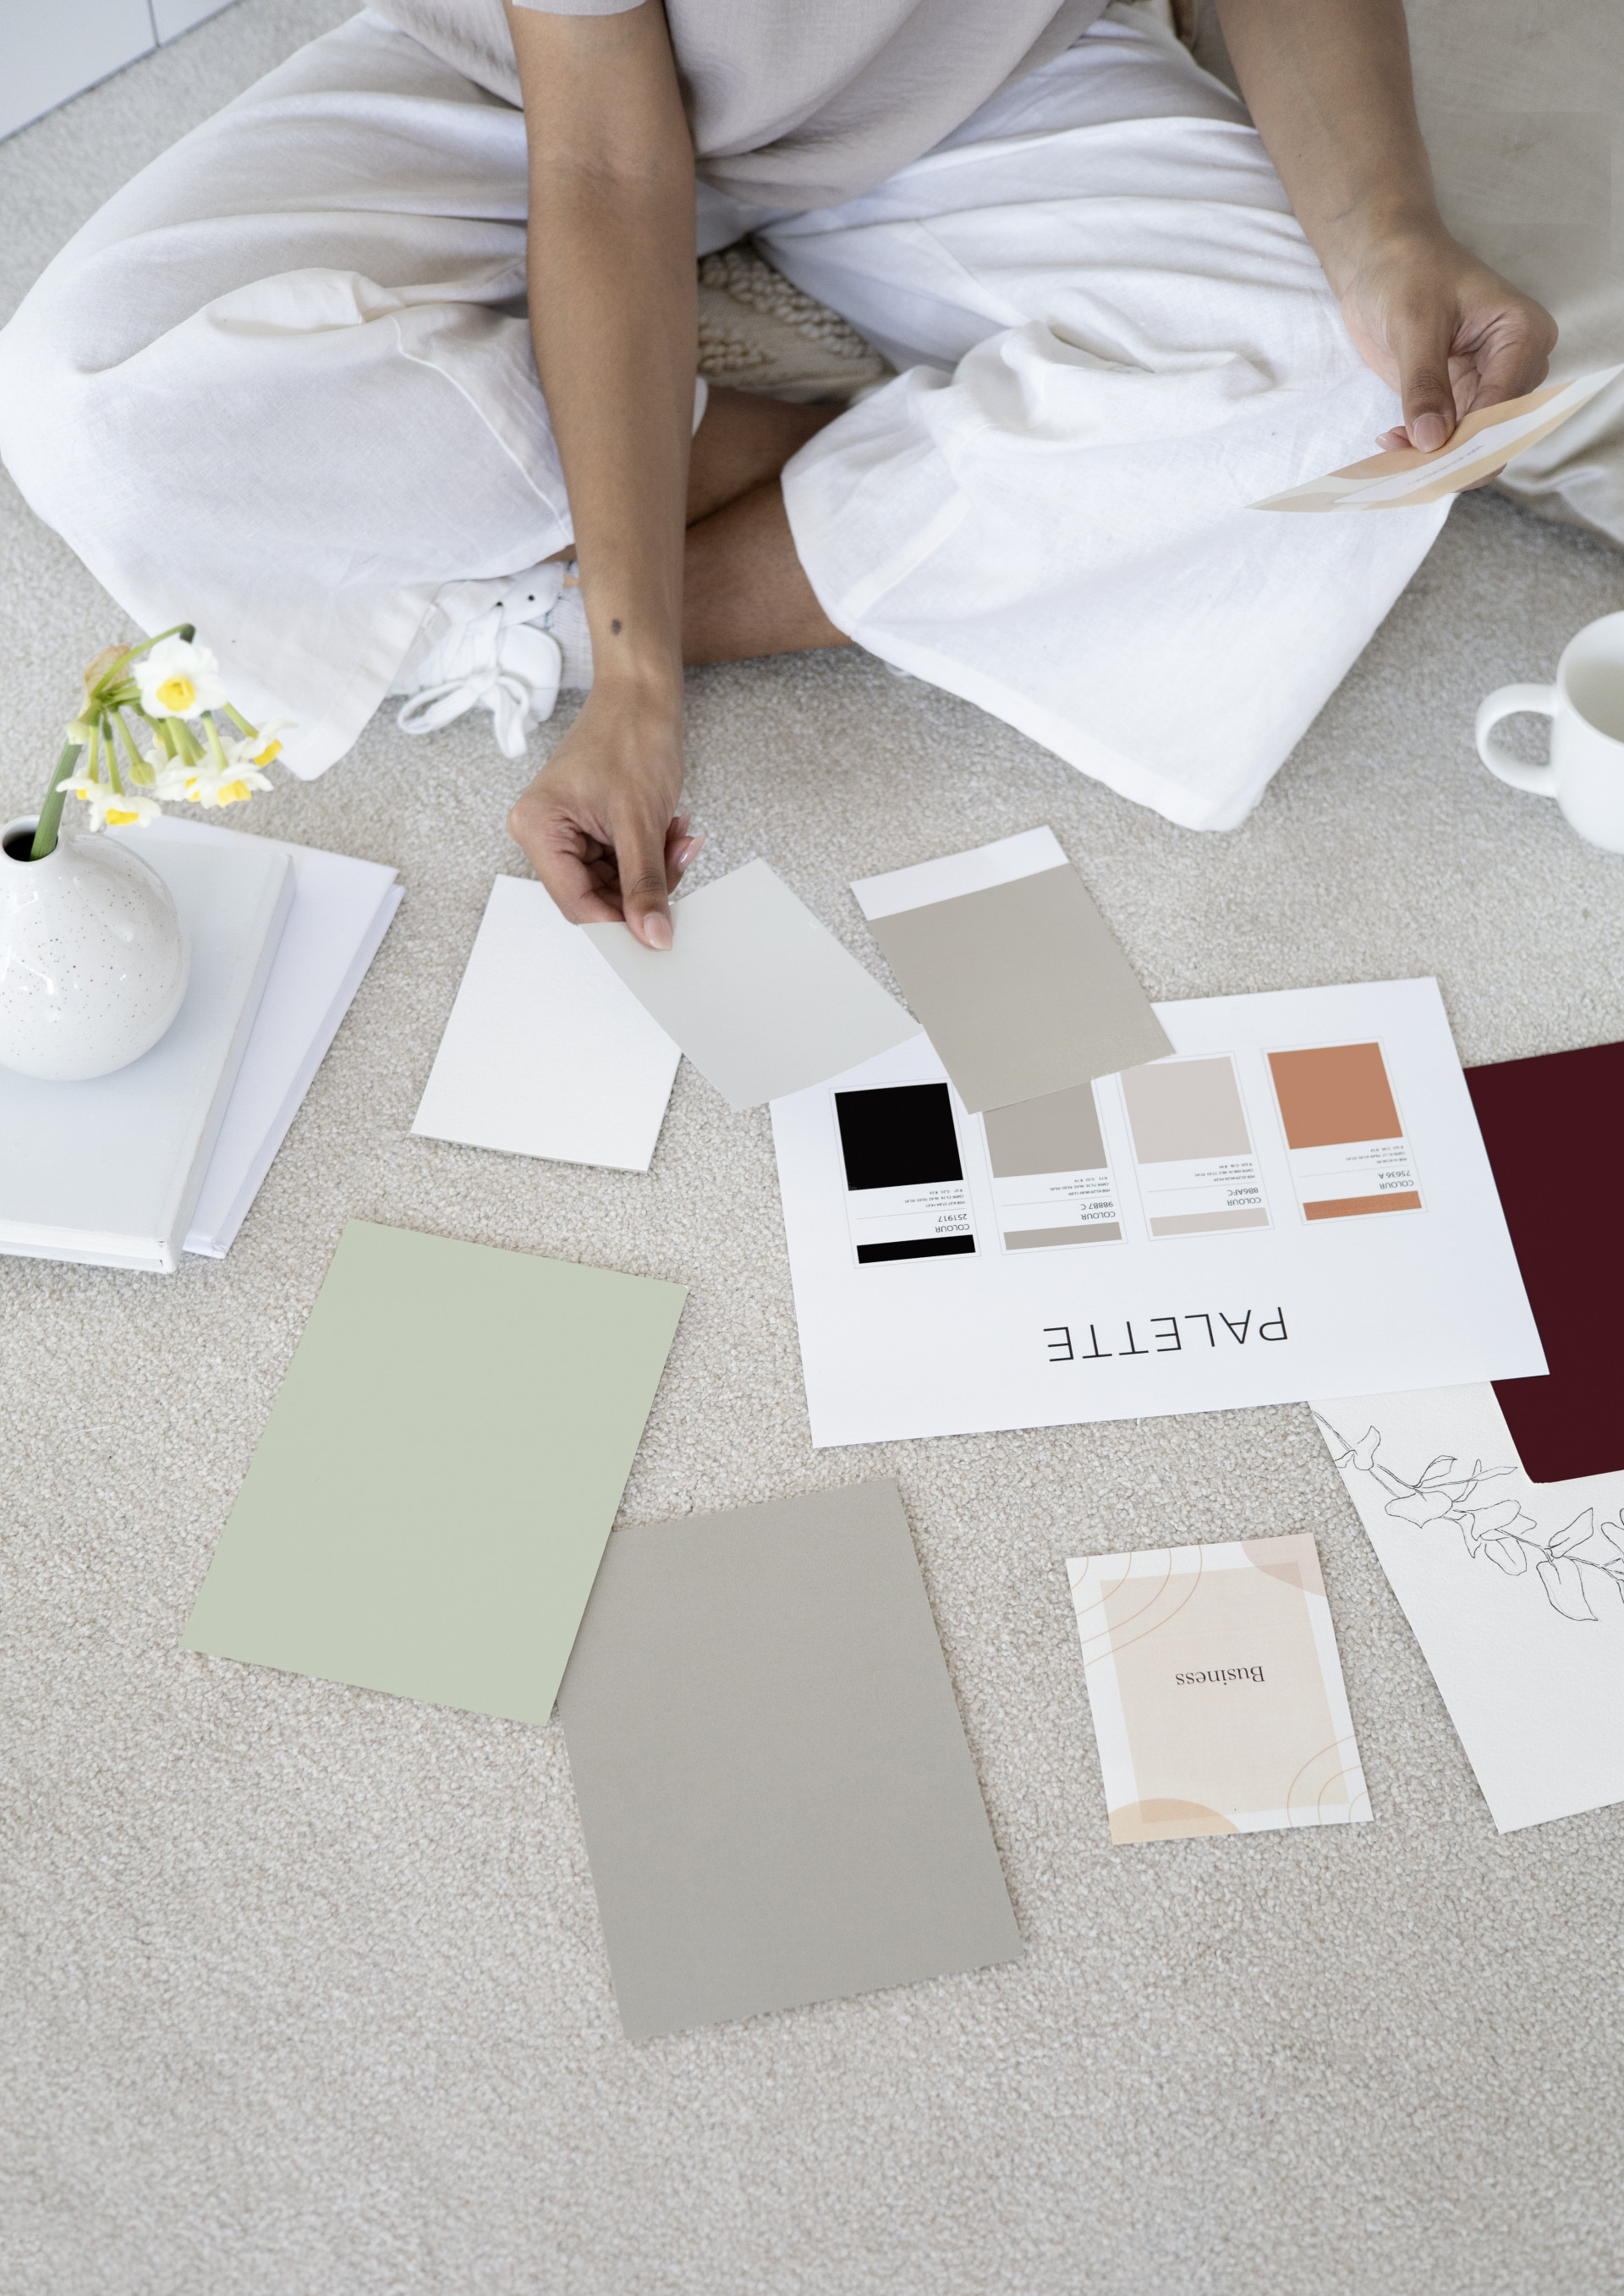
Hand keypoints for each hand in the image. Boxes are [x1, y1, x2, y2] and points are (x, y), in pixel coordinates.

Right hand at [507, 681, 701, 947]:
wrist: (643, 692)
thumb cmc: (631, 734)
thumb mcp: (641, 822)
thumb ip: (645, 884)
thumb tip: (652, 936)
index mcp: (537, 829)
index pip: (576, 903)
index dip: (618, 921)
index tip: (656, 931)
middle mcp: (543, 833)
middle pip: (595, 896)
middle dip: (643, 886)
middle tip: (679, 861)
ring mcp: (567, 831)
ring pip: (614, 881)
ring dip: (654, 867)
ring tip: (678, 836)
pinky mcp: (591, 827)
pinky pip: (622, 860)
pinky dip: (652, 852)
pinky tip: (672, 829)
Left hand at [1337, 225, 1556, 466]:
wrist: (1382, 261)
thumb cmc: (1407, 272)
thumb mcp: (1414, 324)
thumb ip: (1425, 383)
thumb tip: (1431, 441)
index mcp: (1524, 332)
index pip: (1508, 404)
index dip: (1472, 439)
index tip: (1431, 460)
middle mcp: (1518, 363)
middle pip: (1498, 431)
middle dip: (1455, 455)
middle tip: (1406, 466)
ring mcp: (1492, 383)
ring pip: (1476, 443)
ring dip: (1436, 459)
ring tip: (1392, 454)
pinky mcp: (1463, 397)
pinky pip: (1453, 438)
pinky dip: (1424, 450)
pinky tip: (1392, 443)